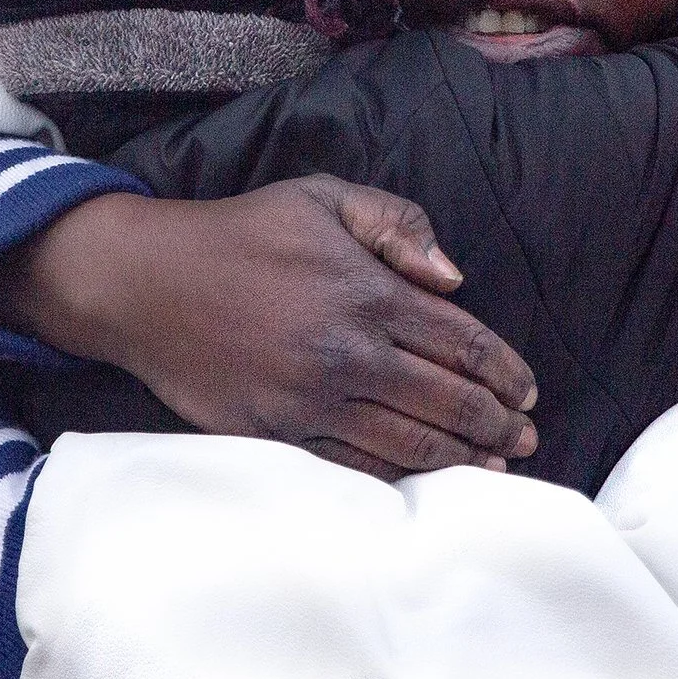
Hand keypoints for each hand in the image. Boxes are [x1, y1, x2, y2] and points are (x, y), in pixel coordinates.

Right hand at [0, 176, 538, 479]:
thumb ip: (397, 223)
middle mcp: (349, 353)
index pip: (462, 342)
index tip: (529, 391)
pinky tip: (424, 481)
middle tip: (526, 437)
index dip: (505, 372)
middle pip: (447, 401)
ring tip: (496, 466)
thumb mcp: (322, 198)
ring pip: (408, 443)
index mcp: (368, 293)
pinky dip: (398, 478)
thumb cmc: (242, 234)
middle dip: (497, 424)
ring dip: (461, 459)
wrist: (148, 284)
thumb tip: (453, 277)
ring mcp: (313, 400)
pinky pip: (353, 465)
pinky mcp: (278, 433)